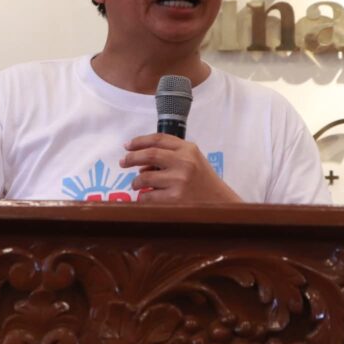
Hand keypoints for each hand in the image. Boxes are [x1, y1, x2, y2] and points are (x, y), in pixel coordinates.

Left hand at [119, 133, 242, 204]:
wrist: (221, 205)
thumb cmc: (204, 183)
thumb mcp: (193, 161)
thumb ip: (171, 156)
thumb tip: (140, 163)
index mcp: (188, 149)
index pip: (158, 139)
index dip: (139, 141)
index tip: (127, 146)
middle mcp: (184, 162)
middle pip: (149, 154)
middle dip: (131, 158)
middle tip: (122, 162)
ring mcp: (179, 181)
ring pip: (144, 177)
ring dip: (136, 181)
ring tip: (137, 184)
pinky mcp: (175, 199)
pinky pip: (148, 196)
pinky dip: (143, 197)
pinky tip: (146, 197)